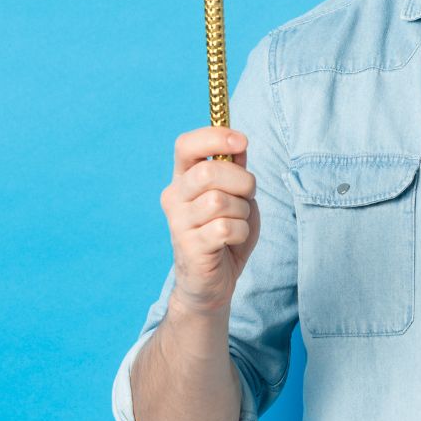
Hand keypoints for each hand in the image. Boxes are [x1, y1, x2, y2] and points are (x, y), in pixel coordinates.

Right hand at [161, 126, 260, 313]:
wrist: (212, 283)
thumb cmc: (225, 234)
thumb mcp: (236, 196)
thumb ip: (236, 170)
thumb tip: (239, 143)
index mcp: (183, 178)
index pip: (186, 145)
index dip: (214, 137)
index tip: (241, 141)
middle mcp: (174, 197)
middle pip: (208, 172)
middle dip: (241, 182)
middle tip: (247, 197)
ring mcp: (178, 222)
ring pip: (219, 201)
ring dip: (241, 211)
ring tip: (237, 222)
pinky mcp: (189, 246)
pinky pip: (224, 228)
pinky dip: (240, 232)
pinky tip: (232, 240)